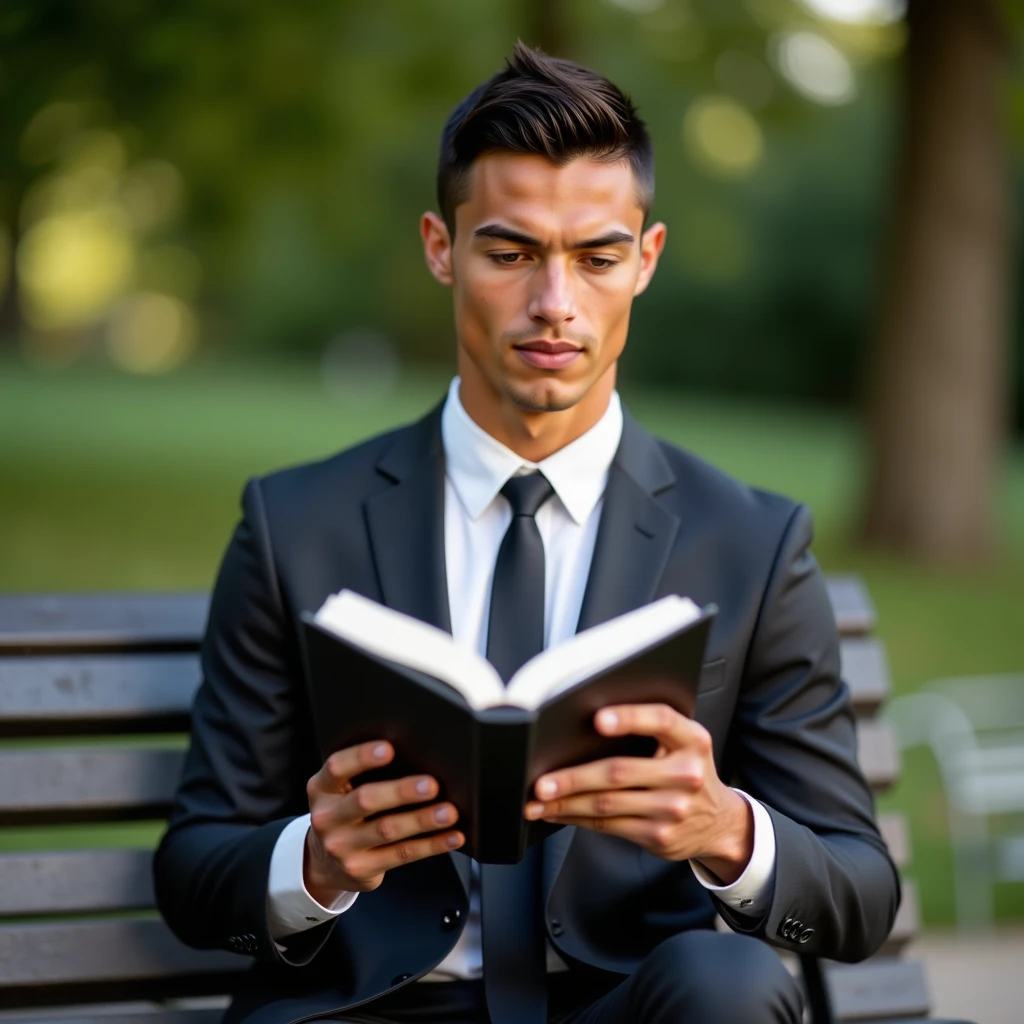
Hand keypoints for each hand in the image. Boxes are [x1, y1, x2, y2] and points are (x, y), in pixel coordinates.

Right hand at [304, 740, 463, 905]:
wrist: (323, 863)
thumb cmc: (343, 814)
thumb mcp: (339, 792)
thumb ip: (362, 775)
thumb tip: (415, 756)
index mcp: (322, 788)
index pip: (337, 767)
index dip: (361, 756)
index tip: (389, 748)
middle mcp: (326, 817)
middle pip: (365, 800)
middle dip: (401, 791)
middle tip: (431, 785)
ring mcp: (341, 847)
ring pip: (388, 830)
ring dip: (422, 820)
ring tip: (449, 812)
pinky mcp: (360, 869)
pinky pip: (402, 855)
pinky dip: (432, 845)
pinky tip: (452, 836)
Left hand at [524, 704, 752, 882]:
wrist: (719, 822)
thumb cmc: (687, 769)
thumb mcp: (684, 743)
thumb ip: (651, 730)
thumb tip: (586, 726)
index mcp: (692, 739)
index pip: (660, 720)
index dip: (629, 718)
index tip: (597, 720)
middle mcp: (686, 774)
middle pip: (619, 772)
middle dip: (574, 777)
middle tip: (541, 780)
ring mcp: (673, 808)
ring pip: (606, 804)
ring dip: (565, 803)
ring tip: (536, 800)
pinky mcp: (658, 835)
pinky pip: (608, 825)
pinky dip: (576, 818)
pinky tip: (557, 813)